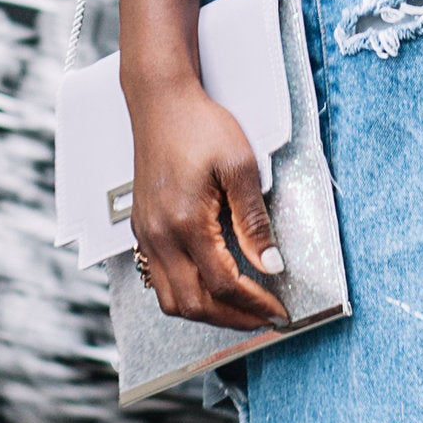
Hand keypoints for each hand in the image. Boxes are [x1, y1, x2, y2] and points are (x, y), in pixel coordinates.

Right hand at [125, 69, 290, 335]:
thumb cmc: (201, 126)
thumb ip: (254, 221)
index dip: (255, 303)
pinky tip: (212, 288)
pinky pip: (160, 281)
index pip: (223, 284)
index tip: (280, 311)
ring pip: (172, 301)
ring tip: (242, 310)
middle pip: (194, 304)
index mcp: (185, 222)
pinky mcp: (142, 231)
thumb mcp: (240, 167)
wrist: (161, 103)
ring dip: (208, 313)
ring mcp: (146, 236)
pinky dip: (188, 295)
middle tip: (265, 320)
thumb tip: (272, 265)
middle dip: (233, 319)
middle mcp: (160, 236)